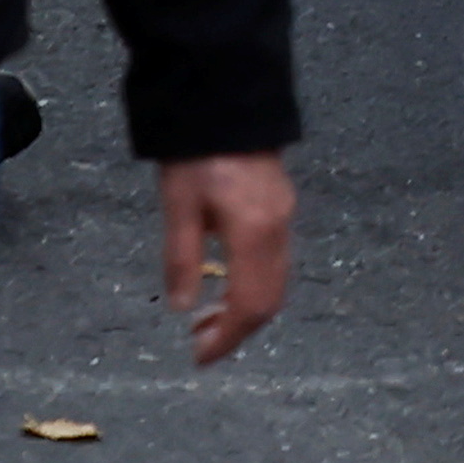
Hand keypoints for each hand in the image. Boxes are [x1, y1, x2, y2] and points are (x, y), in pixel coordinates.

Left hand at [162, 150, 291, 365]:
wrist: (228, 104)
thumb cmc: (197, 155)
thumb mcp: (178, 206)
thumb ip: (183, 258)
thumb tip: (183, 308)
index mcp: (255, 232)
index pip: (250, 302)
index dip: (228, 337)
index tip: (200, 358)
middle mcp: (279, 230)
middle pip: (271, 298)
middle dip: (238, 330)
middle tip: (200, 345)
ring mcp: (285, 218)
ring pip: (277, 282)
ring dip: (246, 310)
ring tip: (207, 320)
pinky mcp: (281, 209)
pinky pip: (276, 263)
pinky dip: (254, 288)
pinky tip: (226, 286)